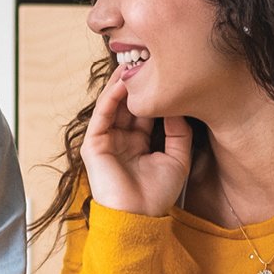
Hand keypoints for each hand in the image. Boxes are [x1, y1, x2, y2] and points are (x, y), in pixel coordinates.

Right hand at [79, 75, 192, 216]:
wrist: (139, 216)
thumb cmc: (157, 195)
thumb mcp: (178, 158)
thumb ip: (179, 132)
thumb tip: (177, 104)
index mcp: (138, 143)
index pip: (143, 111)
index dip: (152, 92)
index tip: (164, 71)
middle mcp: (121, 139)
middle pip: (127, 104)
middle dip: (136, 82)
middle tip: (147, 57)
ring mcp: (106, 141)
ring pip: (112, 105)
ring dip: (121, 83)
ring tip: (133, 62)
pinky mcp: (94, 145)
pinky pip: (102, 115)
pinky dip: (110, 98)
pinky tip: (122, 82)